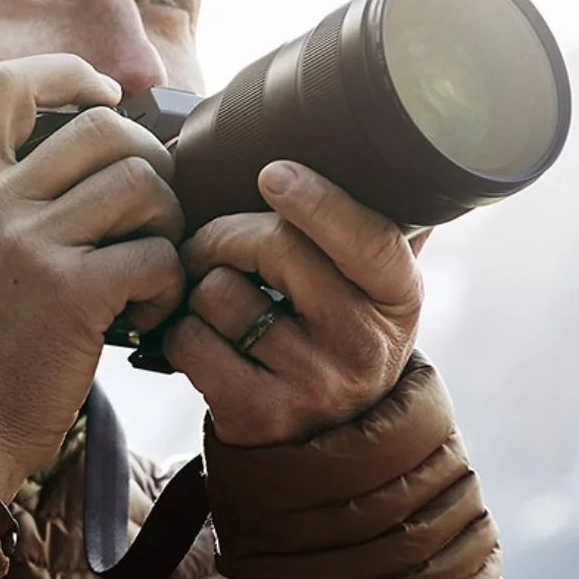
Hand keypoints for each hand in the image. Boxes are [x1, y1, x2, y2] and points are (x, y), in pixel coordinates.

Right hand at [0, 54, 184, 500]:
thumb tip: (93, 144)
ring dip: (168, 222)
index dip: (69, 74)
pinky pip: (157, 254)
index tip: (105, 96)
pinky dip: (170, 283)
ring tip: (153, 263)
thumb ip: (8, 192)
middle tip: (153, 207)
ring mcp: (28, 245)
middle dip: (149, 160)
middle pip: (103, 128)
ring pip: (142, 183)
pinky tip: (151, 309)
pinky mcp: (71, 293)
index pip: (8, 84)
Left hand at [162, 160, 426, 445]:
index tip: (272, 174)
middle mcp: (362, 344)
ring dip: (200, 285)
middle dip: (224, 234)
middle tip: (209, 242)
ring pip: (221, 292)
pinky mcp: (257, 413)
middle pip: (274, 248)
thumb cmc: (338, 334)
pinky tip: (199, 334)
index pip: (367, 239)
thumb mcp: (376, 287)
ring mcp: (311, 383)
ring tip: (213, 297)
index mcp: (398, 299)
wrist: (327, 439)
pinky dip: (180, 329)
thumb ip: (372, 225)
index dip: (317, 201)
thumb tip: (382, 140)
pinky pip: (190, 339)